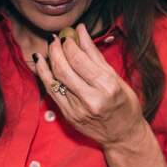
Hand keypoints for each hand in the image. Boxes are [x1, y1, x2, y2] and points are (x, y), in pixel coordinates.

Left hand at [34, 24, 147, 148]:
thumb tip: (80, 31)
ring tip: (49, 48)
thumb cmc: (124, 105)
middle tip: (55, 39)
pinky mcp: (68, 116)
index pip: (78, 59)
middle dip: (56, 50)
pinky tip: (41, 63)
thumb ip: (94, 54)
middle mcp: (91, 99)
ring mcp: (77, 110)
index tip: (67, 35)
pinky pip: (52, 92)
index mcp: (106, 86)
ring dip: (48, 60)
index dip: (68, 44)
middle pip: (63, 68)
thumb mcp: (115, 77)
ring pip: (54, 80)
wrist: (123, 135)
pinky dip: (45, 76)